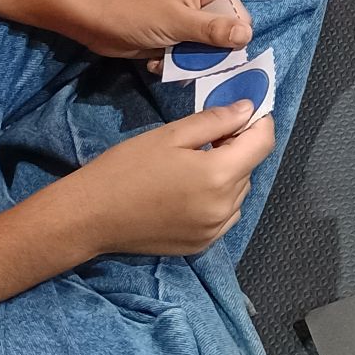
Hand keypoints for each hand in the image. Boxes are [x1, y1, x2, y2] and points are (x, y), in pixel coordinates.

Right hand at [59, 103, 276, 256]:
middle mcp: (224, 207)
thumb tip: (248, 109)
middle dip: (237, 149)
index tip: (246, 113)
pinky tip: (190, 191)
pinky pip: (225, 215)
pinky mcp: (201, 245)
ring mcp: (214, 230)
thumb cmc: (127, 168)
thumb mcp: (170, 135)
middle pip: (249, 168)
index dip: (260, 124)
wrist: (91, 216)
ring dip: (228, 175)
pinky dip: (218, 200)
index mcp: (218, 176)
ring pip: (239, 193)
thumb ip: (215, 121)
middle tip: (208, 138)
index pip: (263, 144)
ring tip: (194, 166)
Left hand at [66, 0, 252, 64]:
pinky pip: (187, 57)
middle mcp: (202, 2)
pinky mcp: (173, 37)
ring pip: (206, 52)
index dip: (232, 41)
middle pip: (225, 38)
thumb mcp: (177, 22)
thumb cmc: (135, 14)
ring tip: (166, 60)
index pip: (240, 19)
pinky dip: (174, 64)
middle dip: (206, 56)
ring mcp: (187, 21)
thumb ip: (213, 30)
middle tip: (186, 62)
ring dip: (187, 63)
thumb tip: (248, 35)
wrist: (92, 22)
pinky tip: (155, 61)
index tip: (215, 57)